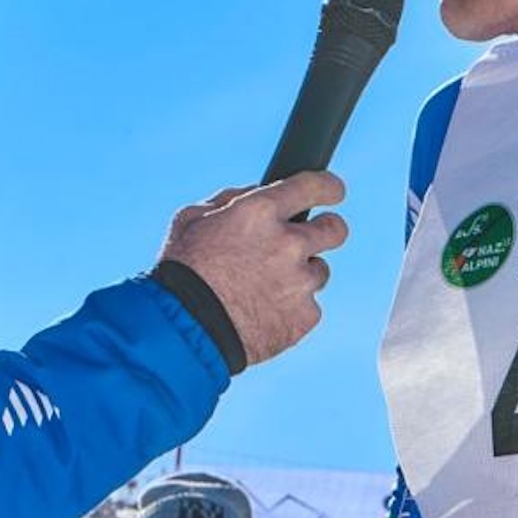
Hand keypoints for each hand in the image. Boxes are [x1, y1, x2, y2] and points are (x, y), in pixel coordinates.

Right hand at [160, 171, 346, 366]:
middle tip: (309, 240)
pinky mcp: (305, 317)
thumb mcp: (192, 220)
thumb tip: (257, 192)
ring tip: (265, 289)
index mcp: (261, 212)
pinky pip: (309, 307)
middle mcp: (289, 243)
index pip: (315, 186)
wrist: (184, 332)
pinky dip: (291, 309)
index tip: (334, 190)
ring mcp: (300, 282)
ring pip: (320, 271)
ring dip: (301, 275)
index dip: (329, 187)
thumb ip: (230, 200)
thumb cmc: (182, 272)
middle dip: (327, 230)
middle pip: (336, 229)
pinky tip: (263, 314)